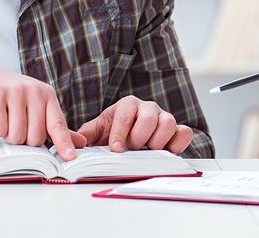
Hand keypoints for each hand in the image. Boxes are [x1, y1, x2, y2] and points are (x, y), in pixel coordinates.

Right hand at [0, 62, 85, 160]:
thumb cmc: (7, 95)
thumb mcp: (33, 105)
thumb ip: (54, 125)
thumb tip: (80, 142)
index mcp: (46, 94)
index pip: (57, 124)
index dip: (64, 143)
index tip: (70, 157)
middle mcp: (33, 91)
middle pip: (35, 137)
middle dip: (23, 139)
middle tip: (14, 123)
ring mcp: (14, 92)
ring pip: (16, 137)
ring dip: (7, 135)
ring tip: (4, 118)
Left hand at [76, 95, 193, 153]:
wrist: (131, 140)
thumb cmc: (113, 134)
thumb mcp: (96, 132)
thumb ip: (85, 135)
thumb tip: (74, 142)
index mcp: (127, 105)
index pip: (125, 114)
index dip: (120, 132)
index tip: (116, 149)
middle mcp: (147, 108)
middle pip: (148, 117)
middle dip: (139, 137)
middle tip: (133, 149)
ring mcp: (164, 118)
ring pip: (168, 122)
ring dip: (158, 140)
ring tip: (148, 150)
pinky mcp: (177, 130)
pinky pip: (184, 132)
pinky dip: (178, 143)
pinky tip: (167, 152)